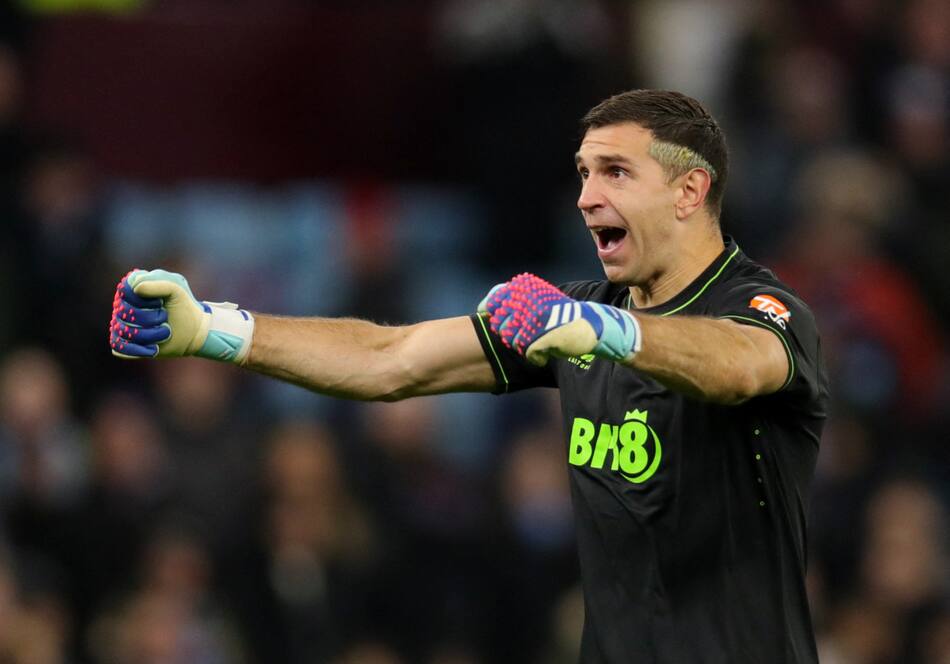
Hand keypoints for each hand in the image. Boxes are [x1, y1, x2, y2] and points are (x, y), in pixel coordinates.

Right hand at [109, 269, 254, 363]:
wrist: (198, 330)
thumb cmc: (188, 306)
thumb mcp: (176, 289)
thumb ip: (158, 282)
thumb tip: (135, 285)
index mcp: (132, 289)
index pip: (124, 295)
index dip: (143, 302)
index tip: (162, 305)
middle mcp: (124, 307)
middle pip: (123, 316)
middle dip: (149, 321)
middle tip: (168, 323)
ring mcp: (125, 326)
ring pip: (122, 333)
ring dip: (148, 336)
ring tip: (166, 334)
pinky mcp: (129, 345)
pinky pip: (120, 349)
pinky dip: (138, 350)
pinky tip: (156, 349)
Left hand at [478, 273, 640, 365]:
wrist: (593, 326)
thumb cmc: (564, 315)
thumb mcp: (542, 300)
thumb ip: (519, 301)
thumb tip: (486, 306)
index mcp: (529, 290)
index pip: (496, 299)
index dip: (491, 311)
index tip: (492, 317)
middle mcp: (531, 302)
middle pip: (501, 324)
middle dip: (506, 333)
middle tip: (520, 338)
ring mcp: (538, 319)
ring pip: (513, 340)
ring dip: (520, 346)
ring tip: (532, 346)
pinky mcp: (545, 335)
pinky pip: (528, 352)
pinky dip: (535, 358)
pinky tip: (542, 357)